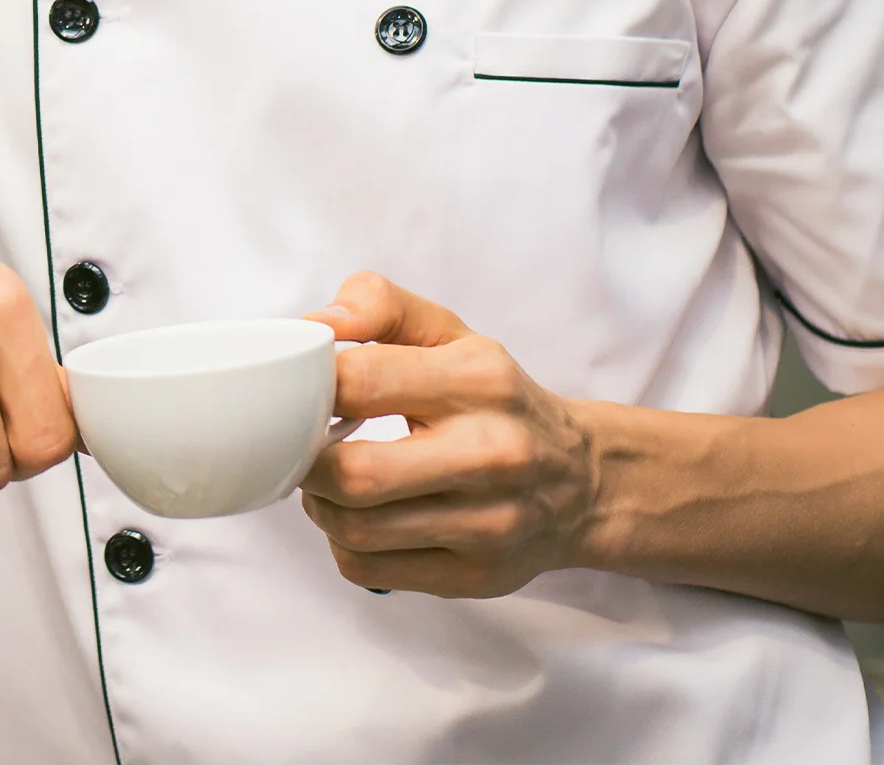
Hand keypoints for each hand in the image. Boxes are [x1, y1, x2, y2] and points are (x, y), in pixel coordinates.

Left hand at [299, 271, 598, 597]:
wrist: (583, 480)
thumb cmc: (497, 399)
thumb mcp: (450, 333)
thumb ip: (380, 305)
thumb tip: (317, 325)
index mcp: (478, 379)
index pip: (361, 380)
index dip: (309, 385)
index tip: (300, 388)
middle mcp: (490, 452)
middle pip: (353, 474)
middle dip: (308, 459)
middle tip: (307, 443)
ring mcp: (487, 523)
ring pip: (353, 529)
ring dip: (319, 503)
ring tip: (330, 478)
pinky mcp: (472, 576)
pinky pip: (366, 569)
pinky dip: (342, 543)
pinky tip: (359, 516)